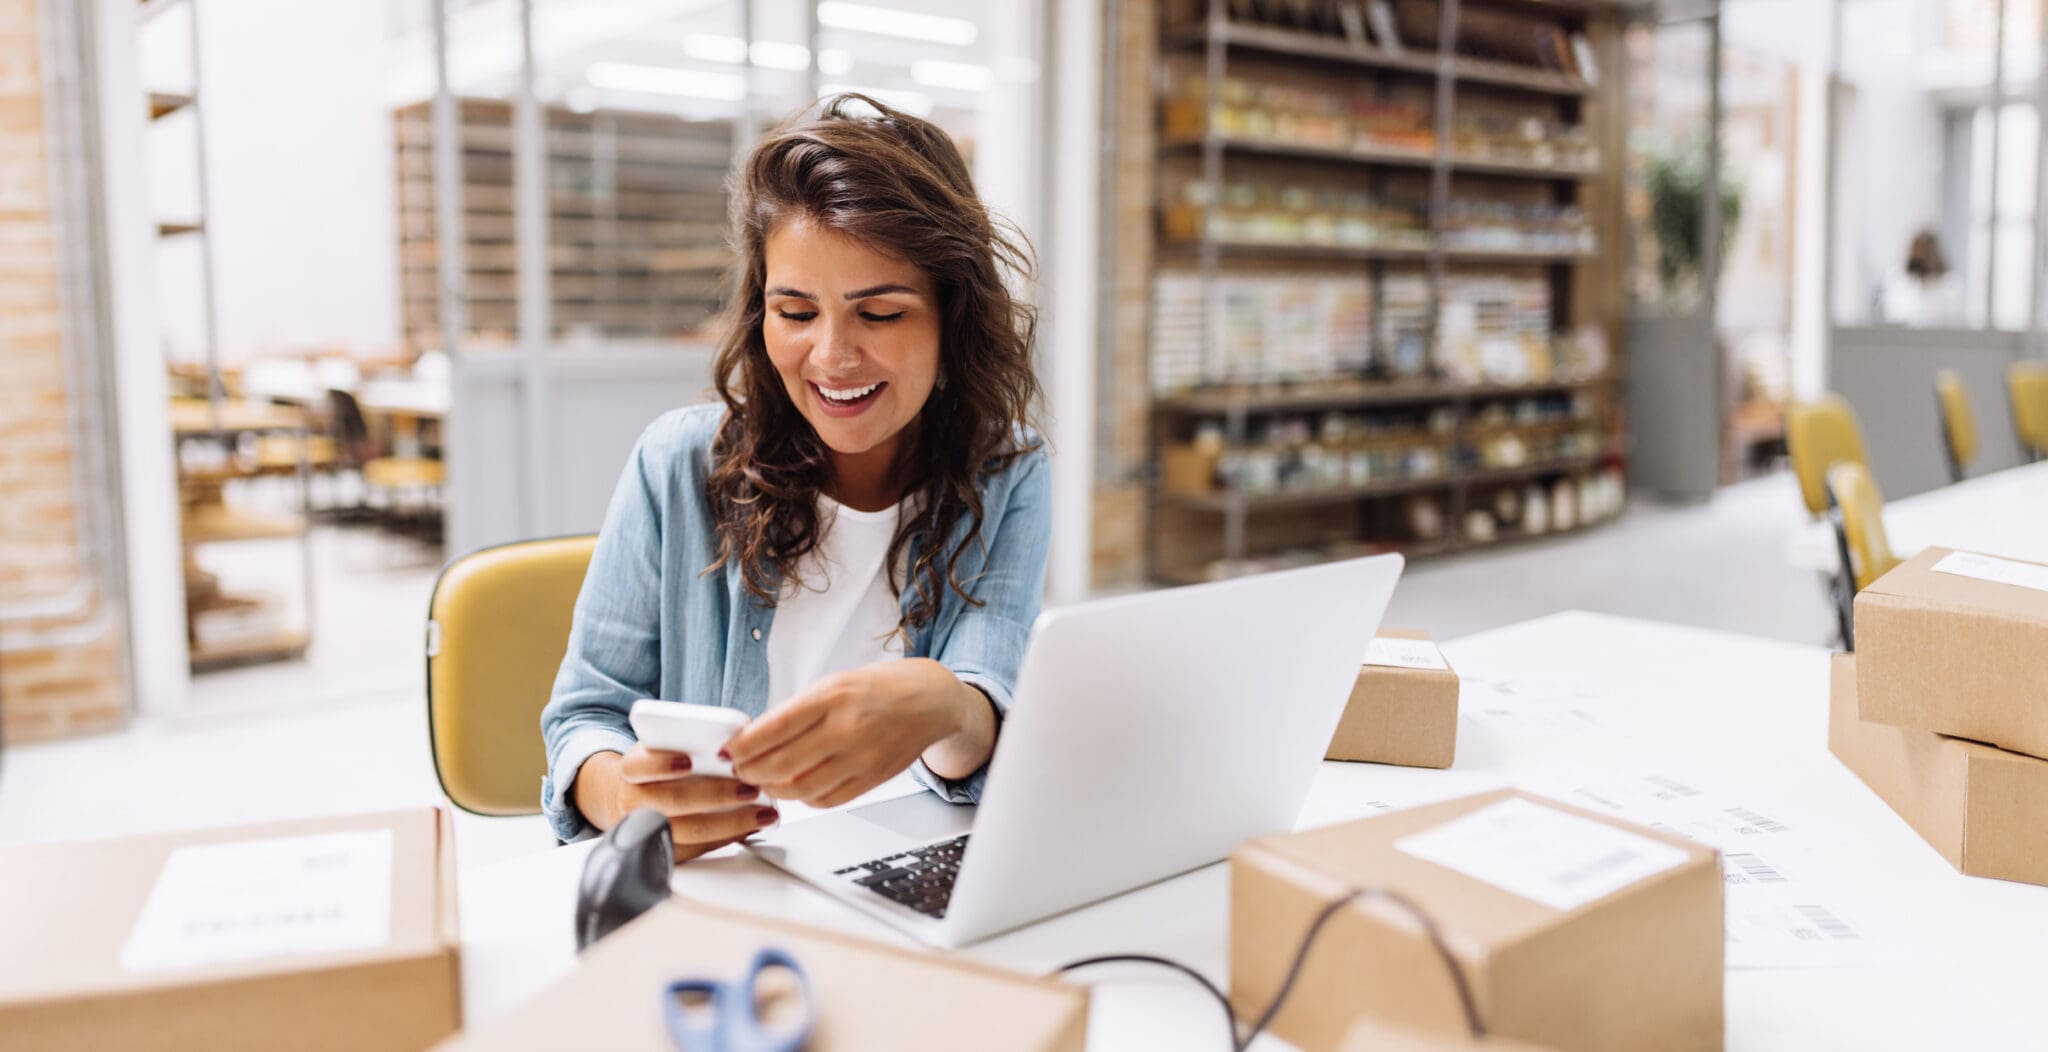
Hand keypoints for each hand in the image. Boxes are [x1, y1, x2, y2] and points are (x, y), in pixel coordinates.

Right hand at [574, 745, 780, 862]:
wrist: (634, 796)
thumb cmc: (660, 765)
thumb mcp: (665, 745)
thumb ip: (689, 740)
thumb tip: (736, 736)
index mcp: (633, 769)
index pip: (640, 765)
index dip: (662, 764)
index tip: (689, 760)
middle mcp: (635, 801)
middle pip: (674, 801)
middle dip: (716, 795)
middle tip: (749, 788)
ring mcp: (649, 831)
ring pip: (691, 831)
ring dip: (732, 822)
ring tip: (763, 812)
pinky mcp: (665, 852)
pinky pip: (700, 849)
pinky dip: (730, 837)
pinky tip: (751, 825)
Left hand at [723, 658, 995, 808]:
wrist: (929, 701)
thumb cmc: (877, 689)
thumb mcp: (833, 684)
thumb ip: (796, 711)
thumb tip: (753, 738)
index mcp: (831, 696)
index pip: (773, 728)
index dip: (742, 746)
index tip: (727, 751)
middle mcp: (846, 727)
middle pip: (780, 764)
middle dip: (750, 772)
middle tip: (739, 770)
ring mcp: (861, 757)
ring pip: (800, 789)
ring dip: (773, 789)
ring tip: (763, 781)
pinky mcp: (871, 779)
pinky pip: (826, 800)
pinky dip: (803, 798)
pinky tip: (796, 787)